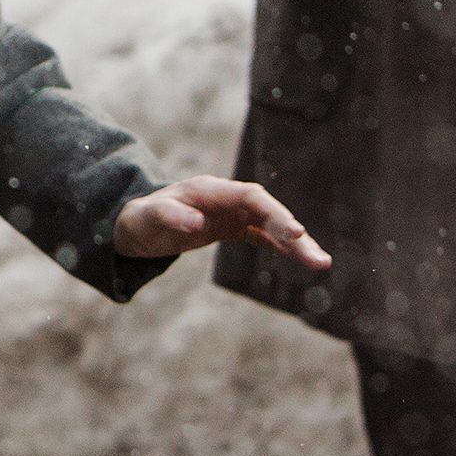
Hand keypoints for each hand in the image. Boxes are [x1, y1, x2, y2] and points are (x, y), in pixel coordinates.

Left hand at [113, 176, 330, 270]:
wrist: (135, 223)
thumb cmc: (141, 219)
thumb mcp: (150, 219)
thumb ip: (172, 217)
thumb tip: (197, 223)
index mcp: (211, 191)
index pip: (251, 198)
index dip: (275, 212)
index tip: (296, 231)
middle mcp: (227, 199)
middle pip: (268, 212)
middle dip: (294, 234)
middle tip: (317, 259)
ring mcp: (232, 213)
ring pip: (271, 226)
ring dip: (295, 244)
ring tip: (320, 264)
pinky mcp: (232, 228)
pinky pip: (263, 237)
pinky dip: (282, 248)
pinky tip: (302, 260)